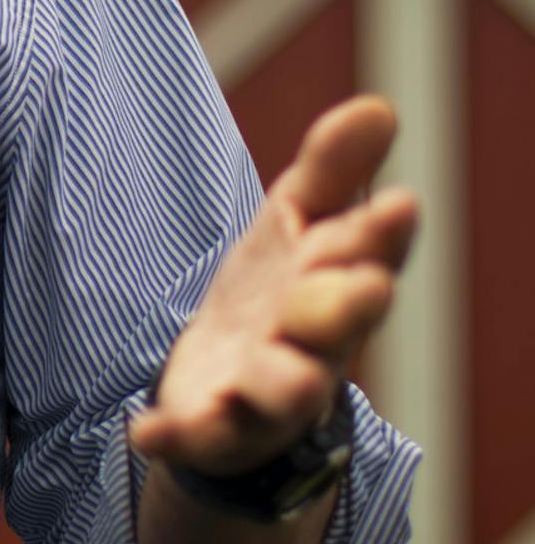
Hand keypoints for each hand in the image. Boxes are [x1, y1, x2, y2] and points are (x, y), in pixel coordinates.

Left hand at [129, 94, 417, 477]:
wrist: (227, 386)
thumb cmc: (276, 294)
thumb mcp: (294, 225)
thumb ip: (332, 172)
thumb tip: (378, 106)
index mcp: (335, 290)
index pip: (366, 258)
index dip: (379, 236)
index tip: (398, 205)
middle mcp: (314, 348)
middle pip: (337, 328)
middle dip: (344, 304)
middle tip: (352, 280)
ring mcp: (265, 395)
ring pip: (285, 393)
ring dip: (283, 382)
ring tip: (276, 374)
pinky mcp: (214, 430)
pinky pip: (199, 437)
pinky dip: (174, 434)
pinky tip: (144, 428)